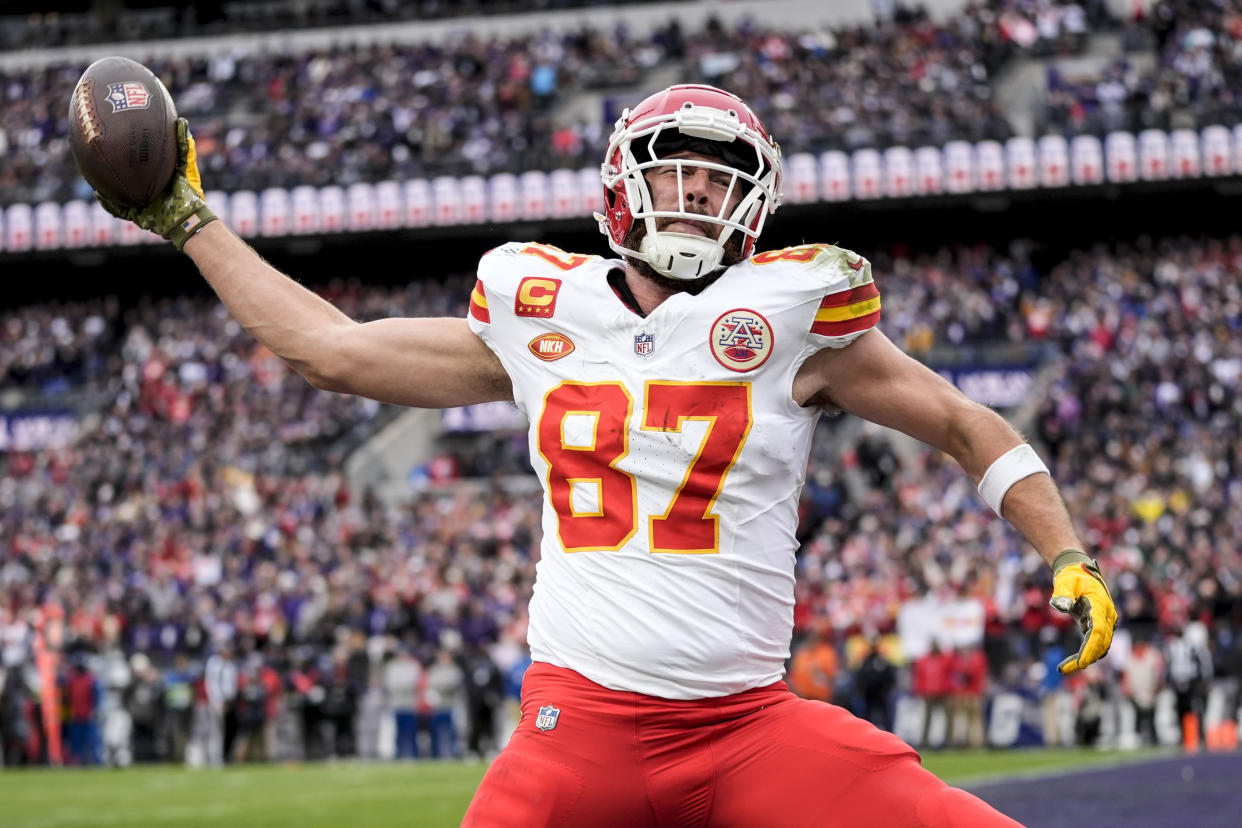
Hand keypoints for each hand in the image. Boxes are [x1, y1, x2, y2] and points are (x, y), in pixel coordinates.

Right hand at [95, 118, 216, 249]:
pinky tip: (99, 194)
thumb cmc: (190, 191)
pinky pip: (118, 210)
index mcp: (152, 177)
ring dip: (104, 185)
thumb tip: (180, 120)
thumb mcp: (185, 165)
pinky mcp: (137, 216)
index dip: (125, 152)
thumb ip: (183, 145)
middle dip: (110, 167)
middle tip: (97, 152)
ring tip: (90, 173)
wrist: (189, 218)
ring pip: (116, 193)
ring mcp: (139, 203)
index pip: (136, 163)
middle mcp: (144, 189)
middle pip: (123, 176)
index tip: (115, 137)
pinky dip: (108, 204)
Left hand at [1049, 550, 1116, 673]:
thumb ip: (1062, 593)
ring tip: (1063, 668)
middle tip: (1063, 669)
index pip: (1098, 631)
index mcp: (1100, 606)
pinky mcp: (1098, 625)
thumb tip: (1060, 606)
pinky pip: (1094, 643)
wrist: (1079, 570)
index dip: (1090, 648)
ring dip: (1084, 658)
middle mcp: (1107, 616)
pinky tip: (1070, 662)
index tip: (1081, 663)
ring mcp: (1105, 622)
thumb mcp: (1065, 582)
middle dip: (1084, 658)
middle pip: (1100, 643)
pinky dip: (1085, 653)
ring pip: (1099, 647)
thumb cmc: (1072, 576)